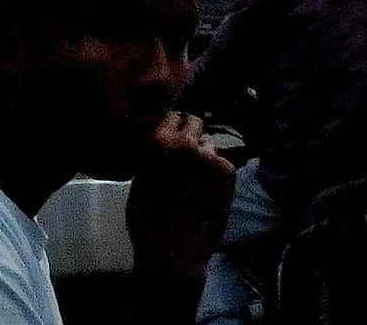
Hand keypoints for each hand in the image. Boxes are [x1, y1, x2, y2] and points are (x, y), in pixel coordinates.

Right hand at [128, 112, 235, 286]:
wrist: (174, 250)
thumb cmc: (146, 217)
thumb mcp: (138, 177)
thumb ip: (151, 154)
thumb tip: (158, 139)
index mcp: (158, 141)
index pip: (169, 115)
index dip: (169, 126)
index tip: (168, 135)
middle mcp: (187, 143)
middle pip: (194, 123)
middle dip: (189, 134)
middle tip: (184, 153)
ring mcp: (210, 158)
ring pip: (210, 145)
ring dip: (203, 155)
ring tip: (197, 175)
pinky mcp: (228, 175)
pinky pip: (222, 163)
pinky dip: (216, 172)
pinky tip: (208, 188)